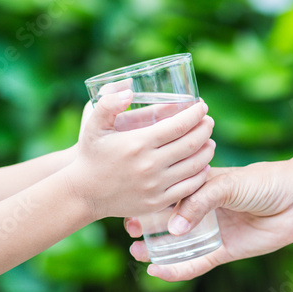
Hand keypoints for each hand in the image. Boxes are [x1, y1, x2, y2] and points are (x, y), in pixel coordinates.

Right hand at [67, 89, 215, 219]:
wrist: (83, 194)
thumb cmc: (90, 155)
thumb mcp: (94, 125)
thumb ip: (108, 103)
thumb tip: (130, 89)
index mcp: (138, 143)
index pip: (178, 125)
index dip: (195, 114)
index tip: (202, 107)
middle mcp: (150, 165)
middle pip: (191, 144)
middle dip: (205, 129)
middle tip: (208, 121)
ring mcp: (155, 186)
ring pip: (194, 166)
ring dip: (206, 151)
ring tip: (208, 141)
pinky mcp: (157, 202)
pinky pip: (188, 188)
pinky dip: (200, 175)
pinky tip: (203, 166)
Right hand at [125, 162, 292, 280]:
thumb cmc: (262, 182)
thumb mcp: (226, 183)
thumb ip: (199, 202)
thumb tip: (173, 228)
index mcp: (200, 187)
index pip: (167, 195)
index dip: (148, 201)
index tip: (130, 207)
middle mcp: (203, 210)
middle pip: (168, 220)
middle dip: (147, 226)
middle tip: (131, 231)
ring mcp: (212, 231)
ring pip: (178, 244)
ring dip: (157, 249)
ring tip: (137, 251)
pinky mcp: (223, 250)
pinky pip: (197, 262)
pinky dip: (179, 268)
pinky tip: (160, 269)